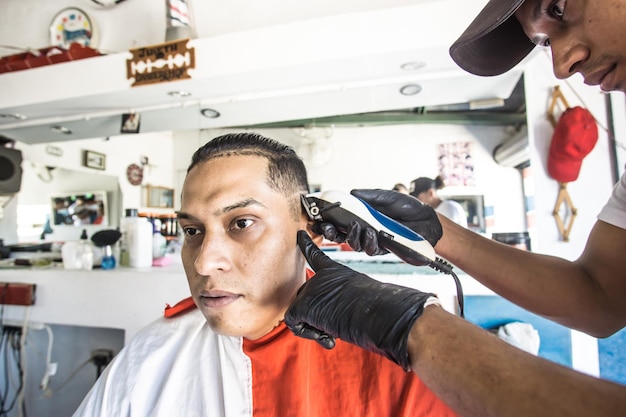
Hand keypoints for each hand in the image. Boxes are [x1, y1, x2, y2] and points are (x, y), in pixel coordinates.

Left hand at [285, 231, 437, 369]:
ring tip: (334, 332)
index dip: (307, 245)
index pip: (316, 256)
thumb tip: (333, 321)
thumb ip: (343, 301)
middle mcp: (321, 277)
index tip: (299, 234)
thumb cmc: (379, 310)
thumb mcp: (362, 299)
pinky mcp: (304, 304)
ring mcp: (311, 289)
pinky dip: (307, 333)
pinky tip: (326, 336)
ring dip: (314, 327)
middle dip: (315, 315)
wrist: (380, 312)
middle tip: (335, 327)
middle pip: (305, 296)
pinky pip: (293, 322)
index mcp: (336, 272)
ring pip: (299, 312)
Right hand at [313, 189, 441, 254]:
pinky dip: (369, 242)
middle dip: (331, 234)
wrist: (428, 221)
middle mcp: (365, 229)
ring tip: (357, 226)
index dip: (328, 221)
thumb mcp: (387, 196)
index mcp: (362, 216)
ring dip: (352, 237)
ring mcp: (373, 240)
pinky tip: (372, 233)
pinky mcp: (384, 249)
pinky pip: (371, 249)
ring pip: (354, 244)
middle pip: (341, 235)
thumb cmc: (408, 207)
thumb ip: (369, 196)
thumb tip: (351, 193)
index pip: (340, 220)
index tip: (318, 219)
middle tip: (327, 229)